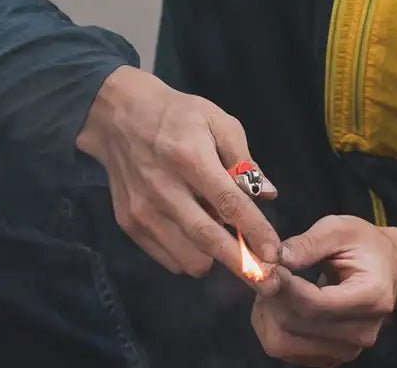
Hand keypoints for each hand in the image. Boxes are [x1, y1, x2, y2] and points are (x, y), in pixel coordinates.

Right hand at [75, 65, 280, 286]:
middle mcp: (163, 188)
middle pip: (207, 238)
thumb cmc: (178, 116)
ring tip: (225, 236)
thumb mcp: (218, 121)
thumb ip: (243, 160)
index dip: (254, 231)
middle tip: (269, 280)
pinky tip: (197, 232)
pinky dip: (191, 255)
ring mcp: (143, 210)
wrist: (120, 117)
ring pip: (189, 258)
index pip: (228, 203)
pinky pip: (169, 258)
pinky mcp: (129, 224)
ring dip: (215, 257)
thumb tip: (267, 194)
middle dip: (242, 264)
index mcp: (190, 157)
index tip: (276, 253)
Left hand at [251, 214, 396, 366]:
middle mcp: (361, 332)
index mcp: (370, 297)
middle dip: (271, 297)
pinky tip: (279, 302)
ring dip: (267, 315)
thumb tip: (275, 258)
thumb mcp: (340, 229)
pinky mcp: (332, 357)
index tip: (267, 266)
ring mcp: (347, 350)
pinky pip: (287, 351)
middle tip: (265, 271)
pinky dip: (272, 327)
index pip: (314, 304)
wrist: (390, 270)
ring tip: (272, 286)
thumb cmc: (365, 245)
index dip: (283, 287)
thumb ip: (308, 243)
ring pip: (284, 344)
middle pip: (296, 326)